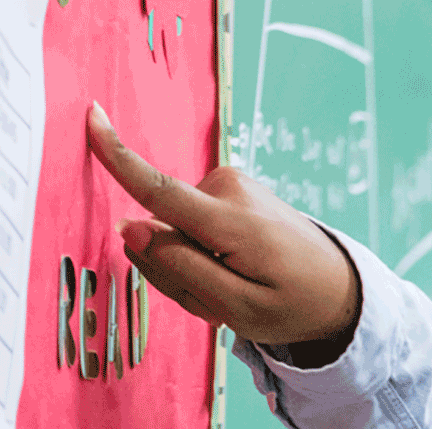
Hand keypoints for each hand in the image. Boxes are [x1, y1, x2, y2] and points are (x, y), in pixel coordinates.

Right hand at [87, 102, 359, 345]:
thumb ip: (178, 267)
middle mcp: (229, 191)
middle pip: (160, 231)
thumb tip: (128, 227)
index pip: (160, 189)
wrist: (340, 289)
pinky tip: (240, 271)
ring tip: (238, 285)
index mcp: (231, 222)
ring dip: (193, 266)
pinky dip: (206, 253)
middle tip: (220, 299)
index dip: (118, 157)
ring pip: (174, 231)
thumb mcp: (234, 307)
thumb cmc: (293, 304)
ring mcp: (232, 186)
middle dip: (175, 271)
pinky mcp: (231, 189)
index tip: (91, 117)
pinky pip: (192, 224)